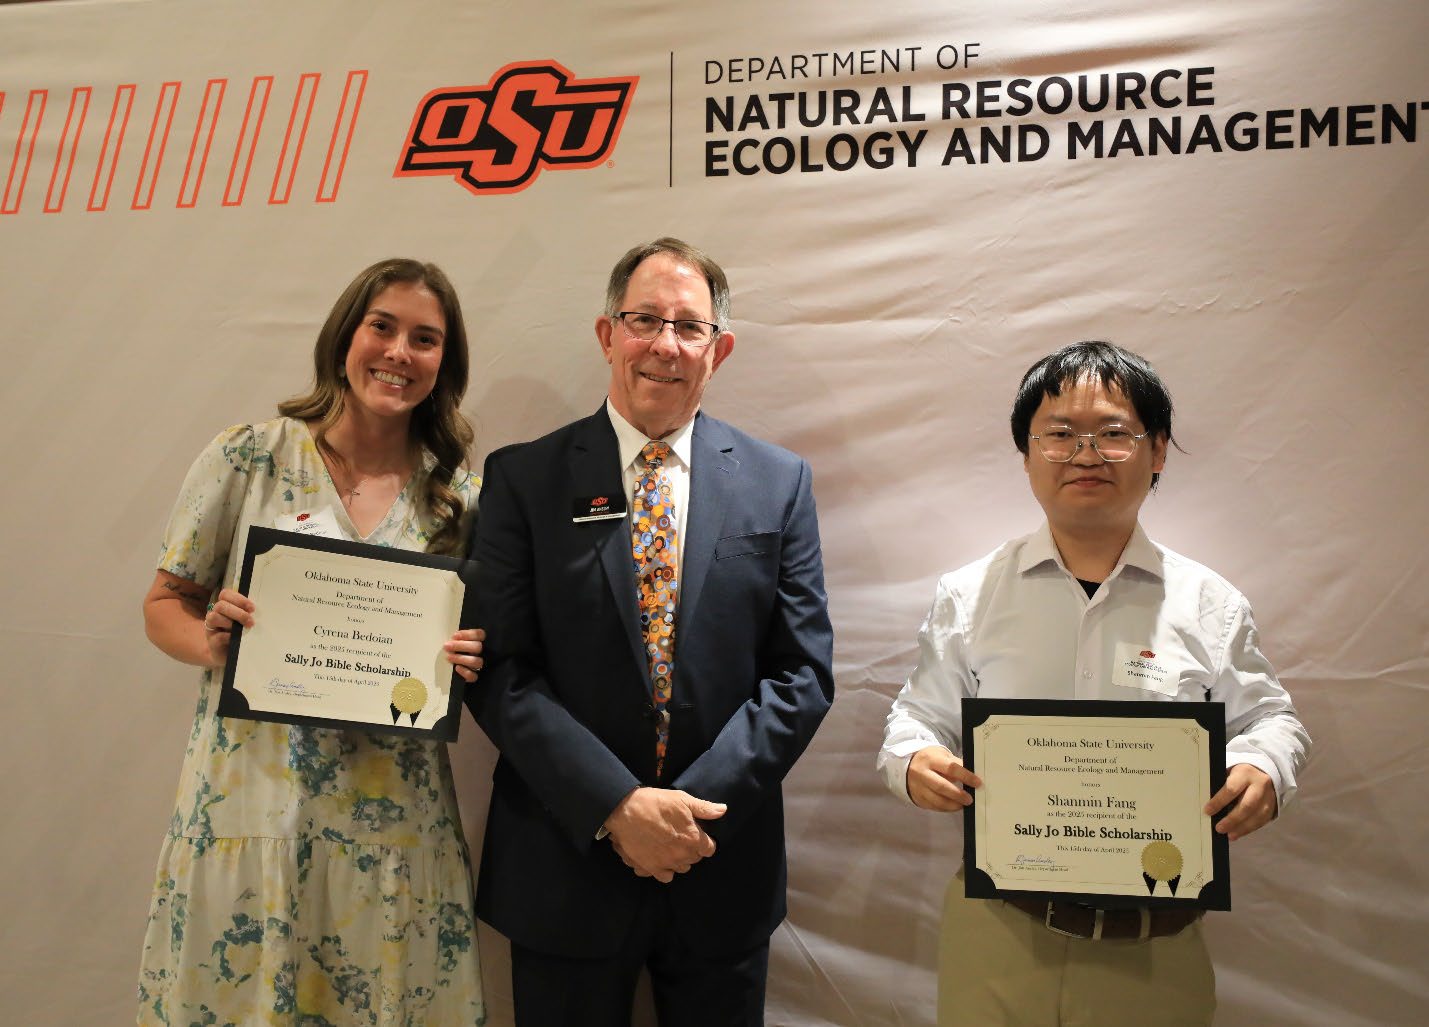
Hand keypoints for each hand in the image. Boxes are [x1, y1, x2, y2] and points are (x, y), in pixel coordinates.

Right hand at [202, 588, 254, 667]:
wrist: (229, 654)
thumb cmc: (240, 634)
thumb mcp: (245, 622)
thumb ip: (248, 614)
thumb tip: (260, 612)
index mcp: (225, 607)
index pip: (226, 594)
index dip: (238, 599)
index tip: (252, 608)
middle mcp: (216, 614)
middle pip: (221, 605)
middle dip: (237, 612)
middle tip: (250, 621)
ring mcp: (212, 628)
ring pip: (213, 617)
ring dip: (229, 622)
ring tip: (242, 629)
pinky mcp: (212, 641)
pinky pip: (217, 636)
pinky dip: (228, 637)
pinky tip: (236, 639)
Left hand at [443, 627, 484, 682]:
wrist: (451, 667)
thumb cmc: (454, 651)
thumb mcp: (456, 641)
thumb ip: (458, 638)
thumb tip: (454, 637)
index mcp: (478, 642)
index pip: (479, 634)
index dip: (468, 634)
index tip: (455, 636)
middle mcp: (481, 652)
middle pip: (477, 647)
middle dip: (461, 646)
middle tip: (447, 646)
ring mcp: (479, 665)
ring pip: (476, 661)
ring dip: (461, 658)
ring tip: (449, 657)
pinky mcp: (474, 676)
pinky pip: (473, 676)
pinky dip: (465, 672)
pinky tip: (457, 667)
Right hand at [603, 787, 725, 882]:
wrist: (624, 811)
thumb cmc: (654, 802)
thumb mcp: (682, 799)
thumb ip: (704, 808)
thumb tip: (723, 810)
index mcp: (693, 839)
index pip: (710, 849)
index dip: (706, 841)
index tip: (698, 834)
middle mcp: (681, 855)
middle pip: (695, 859)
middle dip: (692, 850)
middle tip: (683, 837)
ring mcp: (665, 864)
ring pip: (681, 868)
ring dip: (679, 860)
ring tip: (671, 847)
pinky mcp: (650, 868)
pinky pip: (665, 877)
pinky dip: (664, 870)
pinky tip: (660, 858)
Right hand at [907, 746, 981, 811]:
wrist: (906, 765)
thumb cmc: (930, 759)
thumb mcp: (941, 755)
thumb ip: (955, 764)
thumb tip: (973, 777)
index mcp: (930, 759)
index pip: (950, 768)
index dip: (965, 776)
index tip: (978, 783)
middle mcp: (922, 773)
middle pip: (941, 786)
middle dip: (958, 795)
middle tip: (970, 799)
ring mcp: (918, 787)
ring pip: (936, 800)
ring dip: (952, 805)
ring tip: (963, 805)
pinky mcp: (917, 798)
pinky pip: (933, 806)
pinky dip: (945, 808)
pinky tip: (953, 806)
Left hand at [1205, 764, 1277, 839]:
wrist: (1263, 772)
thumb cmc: (1240, 774)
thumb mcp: (1230, 773)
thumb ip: (1222, 785)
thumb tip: (1207, 803)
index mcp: (1245, 773)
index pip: (1231, 789)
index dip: (1219, 801)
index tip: (1207, 811)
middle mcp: (1259, 784)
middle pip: (1246, 805)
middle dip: (1232, 819)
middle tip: (1219, 828)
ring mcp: (1269, 797)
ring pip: (1256, 816)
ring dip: (1241, 828)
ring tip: (1228, 834)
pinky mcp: (1273, 806)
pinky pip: (1262, 821)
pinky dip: (1249, 829)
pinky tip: (1237, 833)